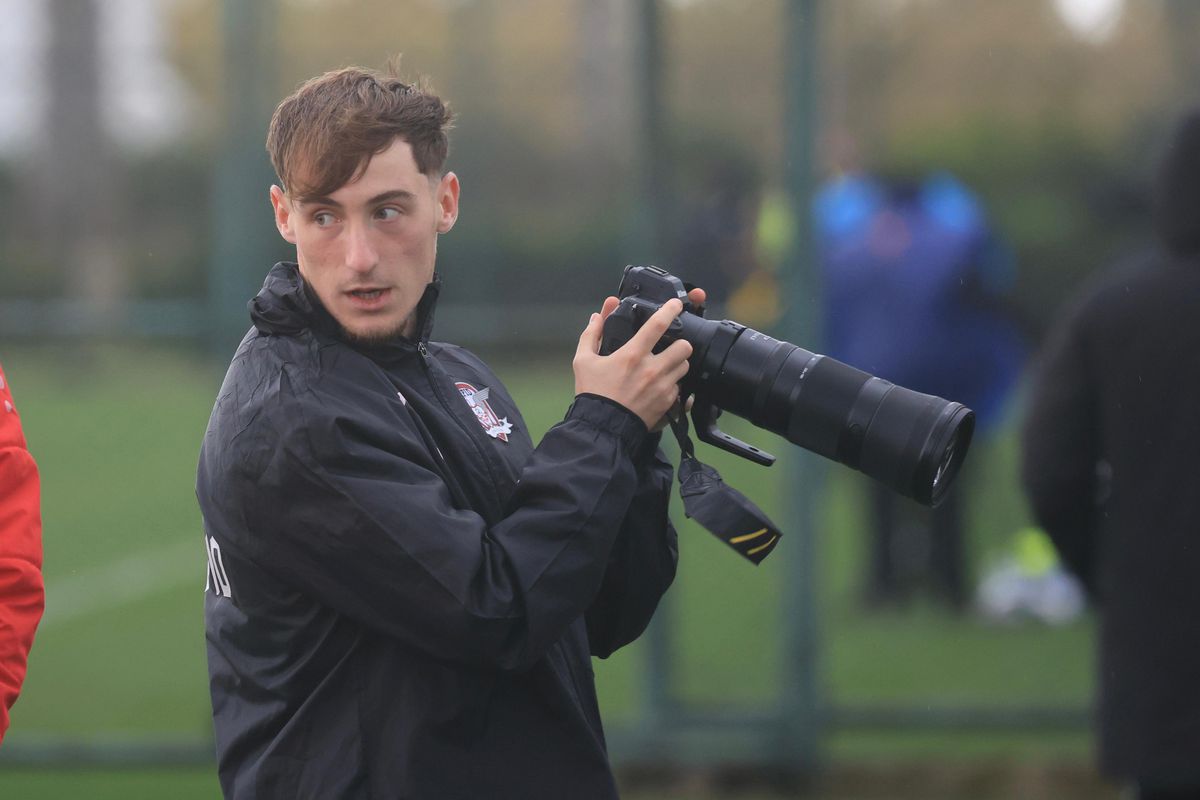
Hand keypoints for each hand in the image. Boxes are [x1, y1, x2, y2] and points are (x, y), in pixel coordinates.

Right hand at [573, 288, 705, 430]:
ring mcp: (663, 388)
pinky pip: (681, 389)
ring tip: (665, 367)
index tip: (676, 305)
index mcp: (633, 354)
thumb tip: (597, 315)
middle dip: (679, 344)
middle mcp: (653, 369)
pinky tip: (662, 387)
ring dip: (678, 364)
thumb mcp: (583, 361)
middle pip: (684, 347)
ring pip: (685, 366)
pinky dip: (674, 386)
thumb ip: (591, 335)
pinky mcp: (669, 404)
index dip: (670, 310)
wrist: (602, 428)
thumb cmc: (592, 393)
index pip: (658, 324)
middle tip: (670, 347)